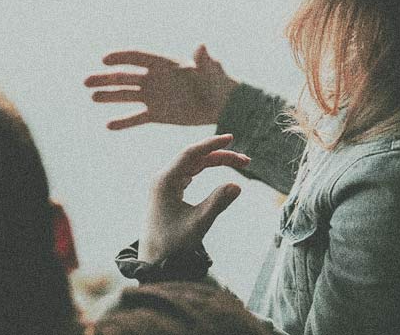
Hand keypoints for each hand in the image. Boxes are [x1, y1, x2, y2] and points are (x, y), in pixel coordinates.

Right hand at [85, 44, 239, 129]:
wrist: (221, 104)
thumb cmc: (217, 81)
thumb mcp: (210, 70)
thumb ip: (203, 60)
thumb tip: (202, 45)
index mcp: (164, 64)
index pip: (137, 57)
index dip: (121, 58)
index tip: (105, 60)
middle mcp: (154, 79)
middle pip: (125, 77)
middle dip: (106, 78)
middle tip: (86, 81)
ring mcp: (153, 96)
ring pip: (126, 96)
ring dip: (109, 96)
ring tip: (93, 97)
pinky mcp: (156, 114)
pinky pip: (137, 118)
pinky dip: (124, 121)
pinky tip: (109, 125)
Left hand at [141, 134, 249, 261]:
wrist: (153, 261)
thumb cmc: (173, 244)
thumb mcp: (198, 224)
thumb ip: (217, 203)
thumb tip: (238, 186)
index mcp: (164, 181)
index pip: (191, 154)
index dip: (211, 144)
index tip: (231, 138)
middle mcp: (163, 179)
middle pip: (195, 157)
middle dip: (220, 156)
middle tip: (246, 162)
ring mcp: (164, 184)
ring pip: (193, 164)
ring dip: (215, 161)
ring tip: (240, 164)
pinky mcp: (168, 191)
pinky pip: (189, 172)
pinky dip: (206, 169)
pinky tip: (217, 167)